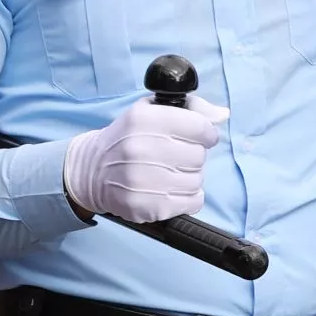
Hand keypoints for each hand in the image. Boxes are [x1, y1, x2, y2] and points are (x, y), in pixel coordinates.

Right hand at [63, 93, 227, 222]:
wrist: (93, 170)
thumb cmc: (128, 138)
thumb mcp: (150, 111)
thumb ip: (190, 108)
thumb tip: (222, 115)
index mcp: (144, 120)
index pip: (199, 127)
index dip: (206, 133)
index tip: (200, 136)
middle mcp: (141, 149)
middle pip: (199, 156)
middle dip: (193, 155)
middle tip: (175, 156)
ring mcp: (143, 180)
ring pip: (197, 180)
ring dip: (189, 177)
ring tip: (169, 173)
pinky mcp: (146, 206)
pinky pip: (191, 202)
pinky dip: (187, 198)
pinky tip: (170, 190)